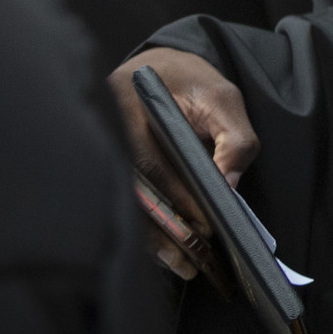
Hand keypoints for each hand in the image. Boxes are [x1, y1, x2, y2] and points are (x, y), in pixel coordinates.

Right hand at [107, 47, 258, 279]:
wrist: (160, 69)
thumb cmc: (191, 83)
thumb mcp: (222, 99)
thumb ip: (234, 137)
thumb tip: (228, 184)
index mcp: (127, 102)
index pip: (148, 160)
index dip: (176, 196)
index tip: (204, 223)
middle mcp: (103, 127)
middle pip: (130, 189)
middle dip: (163, 226)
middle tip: (193, 254)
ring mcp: (98, 148)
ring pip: (121, 203)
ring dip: (152, 237)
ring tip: (183, 263)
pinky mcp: (103, 167)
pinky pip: (121, 204)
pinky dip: (144, 229)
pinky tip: (165, 251)